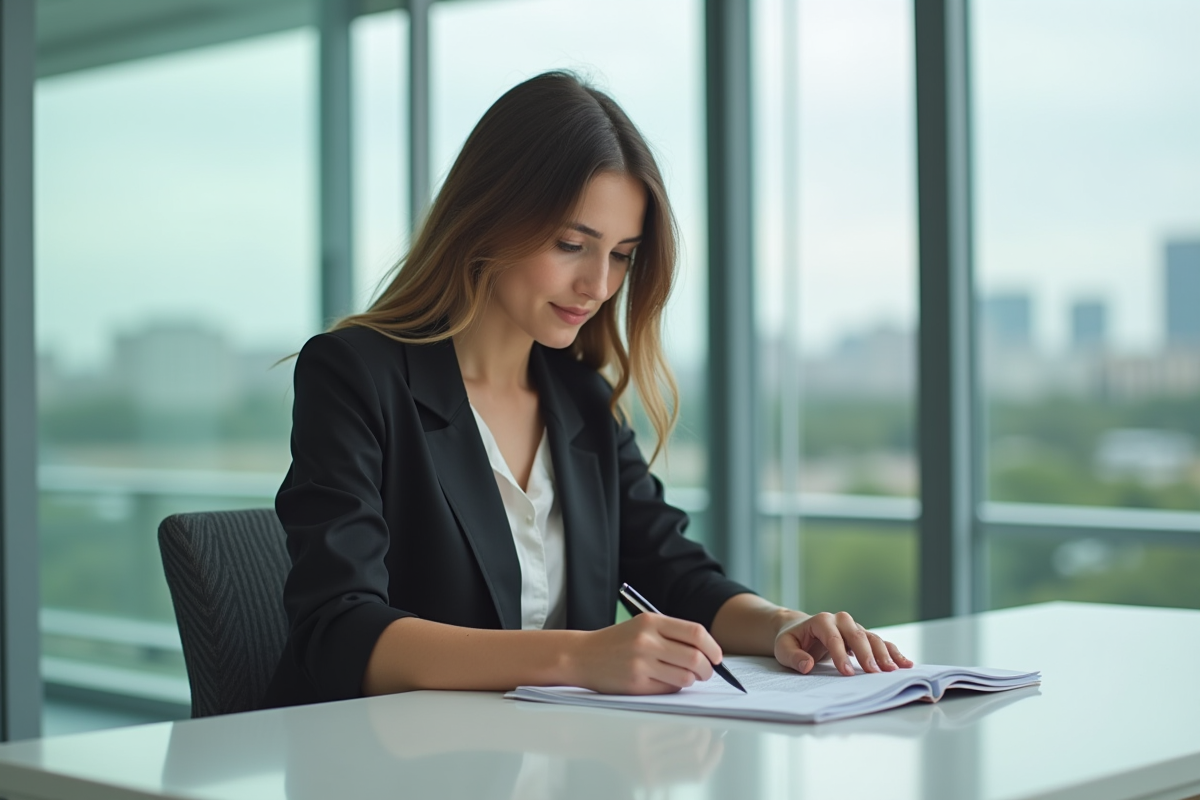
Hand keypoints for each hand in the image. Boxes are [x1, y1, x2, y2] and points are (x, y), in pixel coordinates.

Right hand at [570, 614, 722, 693]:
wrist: (582, 656)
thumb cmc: (617, 642)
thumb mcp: (642, 626)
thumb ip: (672, 634)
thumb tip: (708, 653)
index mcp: (651, 621)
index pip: (696, 633)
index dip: (713, 647)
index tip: (717, 656)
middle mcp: (647, 640)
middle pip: (695, 657)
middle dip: (708, 669)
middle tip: (707, 672)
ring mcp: (641, 663)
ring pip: (685, 677)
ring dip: (692, 680)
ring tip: (686, 677)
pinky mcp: (635, 683)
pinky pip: (668, 689)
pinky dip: (674, 688)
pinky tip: (665, 682)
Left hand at [774, 611, 913, 675]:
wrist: (800, 630)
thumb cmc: (792, 640)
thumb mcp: (783, 648)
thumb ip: (793, 656)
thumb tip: (806, 665)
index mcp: (821, 620)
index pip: (833, 637)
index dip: (839, 654)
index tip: (847, 673)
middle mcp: (841, 620)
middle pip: (857, 635)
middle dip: (866, 654)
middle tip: (874, 673)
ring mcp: (854, 628)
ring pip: (872, 638)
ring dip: (884, 654)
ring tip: (893, 670)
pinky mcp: (862, 636)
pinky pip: (880, 643)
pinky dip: (893, 652)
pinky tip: (904, 663)